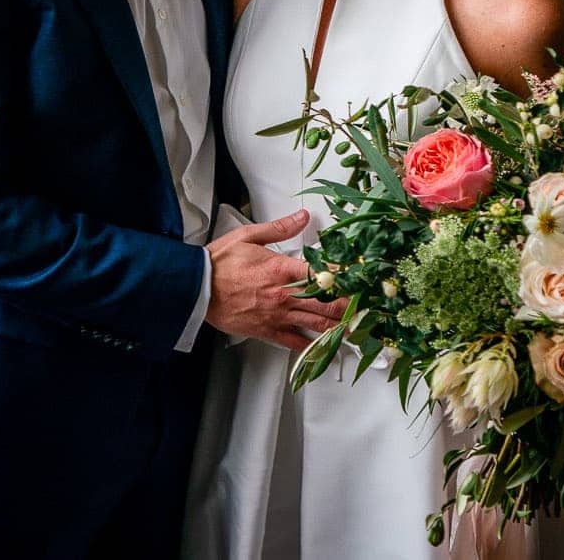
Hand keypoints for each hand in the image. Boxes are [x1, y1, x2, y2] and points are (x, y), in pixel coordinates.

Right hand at [203, 209, 347, 351]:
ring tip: (358, 328)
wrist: (195, 288)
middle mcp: (284, 295)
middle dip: (351, 306)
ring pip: (317, 324)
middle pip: (328, 303)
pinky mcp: (267, 331)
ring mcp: (277, 315)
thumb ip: (279, 227)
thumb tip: (302, 217)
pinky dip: (312, 345)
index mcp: (281, 269)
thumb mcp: (247, 236)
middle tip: (368, 307)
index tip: (360, 276)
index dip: (345, 275)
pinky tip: (325, 346)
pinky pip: (295, 342)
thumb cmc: (218, 263)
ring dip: (341, 327)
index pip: (323, 272)